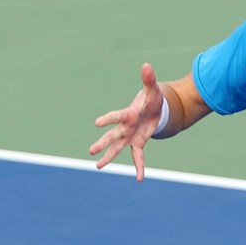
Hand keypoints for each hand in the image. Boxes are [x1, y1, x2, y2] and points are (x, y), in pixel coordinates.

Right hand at [89, 63, 165, 181]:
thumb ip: (148, 79)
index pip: (116, 116)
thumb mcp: (153, 90)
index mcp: (128, 114)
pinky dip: (139, 168)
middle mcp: (126, 127)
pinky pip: (138, 157)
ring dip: (109, 157)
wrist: (154, 110)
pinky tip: (139, 179)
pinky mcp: (138, 144)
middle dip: (103, 144)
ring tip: (98, 166)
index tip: (97, 123)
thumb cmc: (151, 99)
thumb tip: (147, 65)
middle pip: (112, 137)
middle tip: (91, 151)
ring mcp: (130, 137)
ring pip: (118, 149)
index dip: (108, 120)